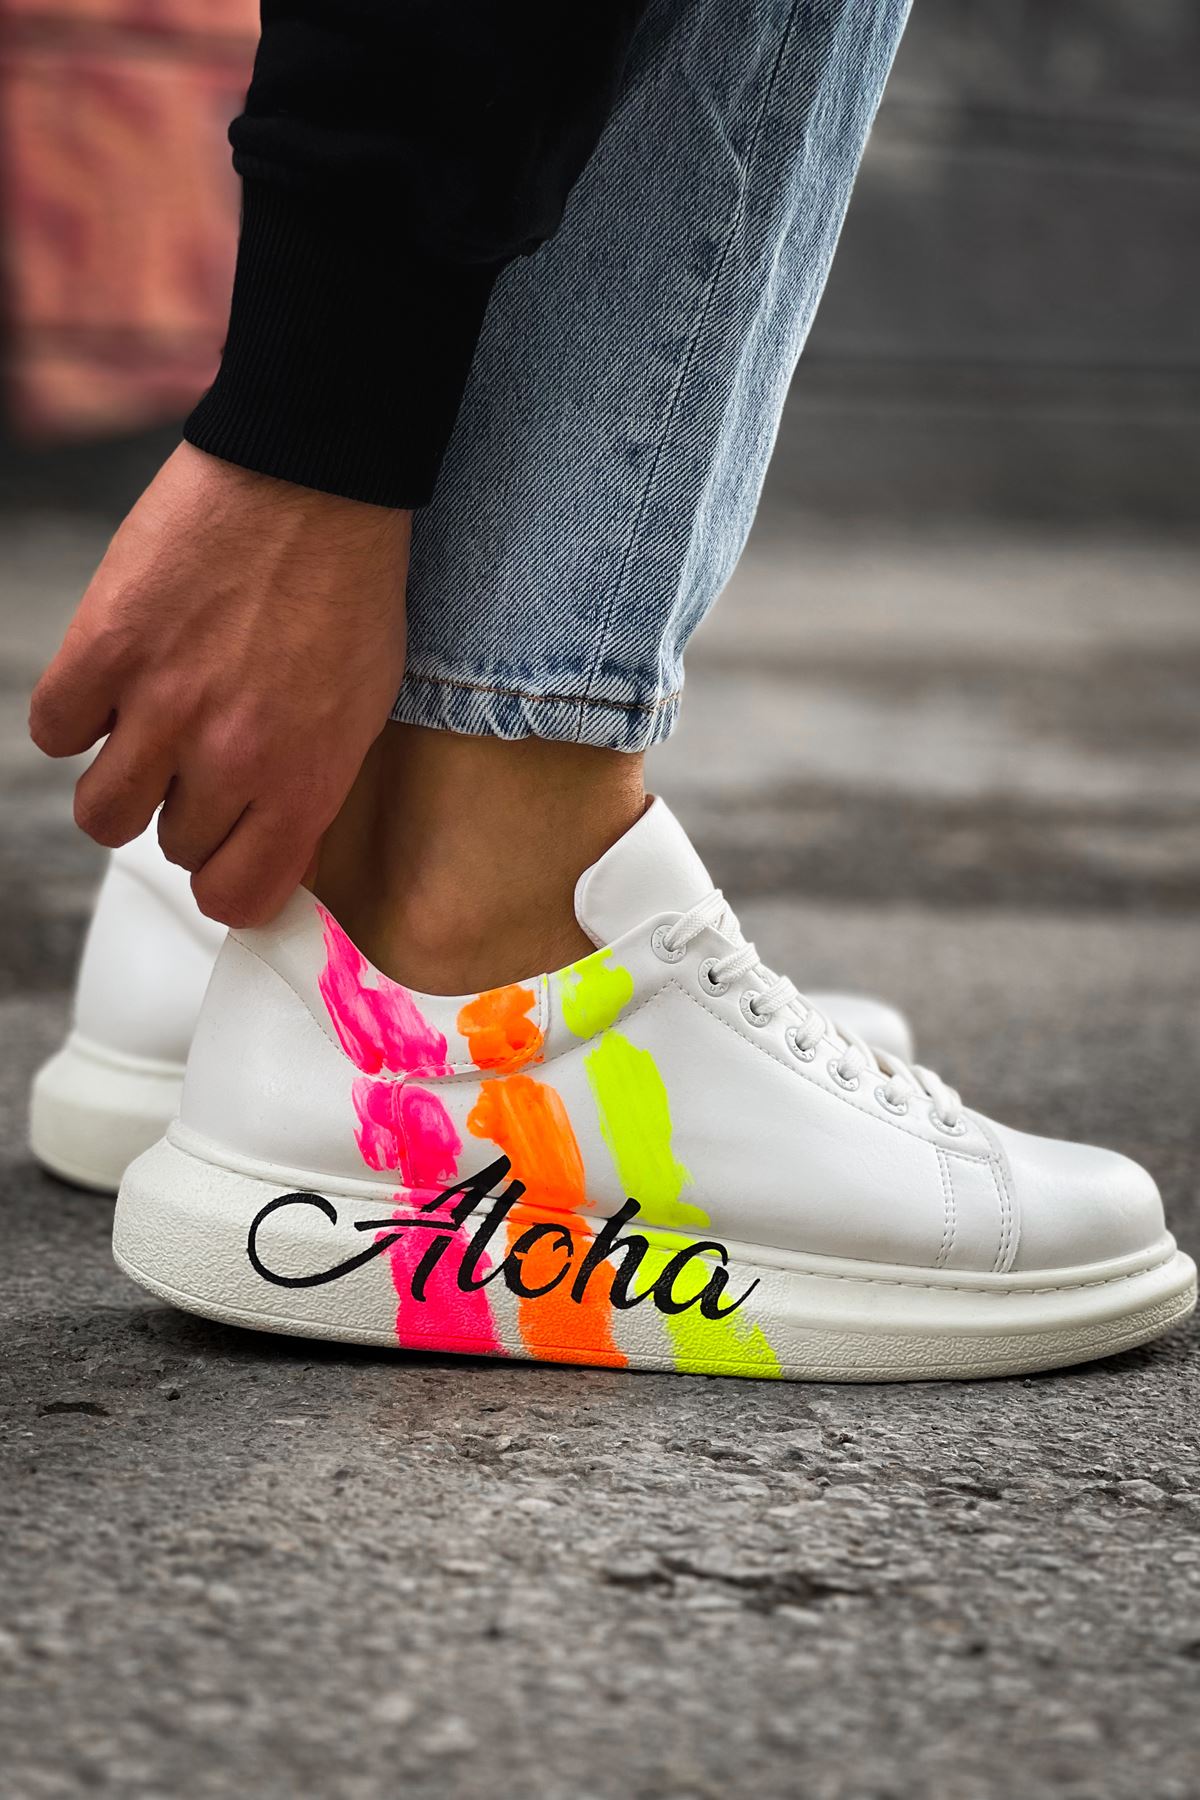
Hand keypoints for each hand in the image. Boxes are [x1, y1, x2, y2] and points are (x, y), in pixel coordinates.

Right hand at [29, 442, 409, 926]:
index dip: (225, 883)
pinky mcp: (106, 648)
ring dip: (122, 781)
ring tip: (147, 734)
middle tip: (200, 755)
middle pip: (171, 847)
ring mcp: (161, 705)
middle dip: (184, 808)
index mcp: (302, 782)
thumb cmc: (349, 588)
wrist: (313, 479)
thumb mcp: (364, 710)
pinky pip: (56, 731)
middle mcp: (230, 758)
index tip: (222, 856)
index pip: (238, 896)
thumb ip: (315, 788)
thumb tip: (278, 852)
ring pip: (103, 813)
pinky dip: (77, 715)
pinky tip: (111, 683)